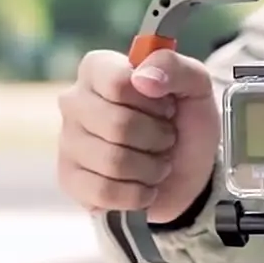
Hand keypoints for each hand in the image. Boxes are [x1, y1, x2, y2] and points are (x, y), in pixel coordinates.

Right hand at [57, 48, 219, 221]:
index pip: (117, 83)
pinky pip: (104, 192)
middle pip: (117, 125)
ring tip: (157, 162)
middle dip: (156, 138)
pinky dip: (137, 194)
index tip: (167, 108)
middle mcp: (74, 102)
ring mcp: (68, 142)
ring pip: (113, 162)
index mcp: (98, 69)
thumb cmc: (185, 122)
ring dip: (151, 168)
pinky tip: (144, 186)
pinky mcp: (70, 180)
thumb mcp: (195, 86)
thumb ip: (175, 67)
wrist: (188, 171)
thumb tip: (143, 77)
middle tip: (166, 138)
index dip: (153, 102)